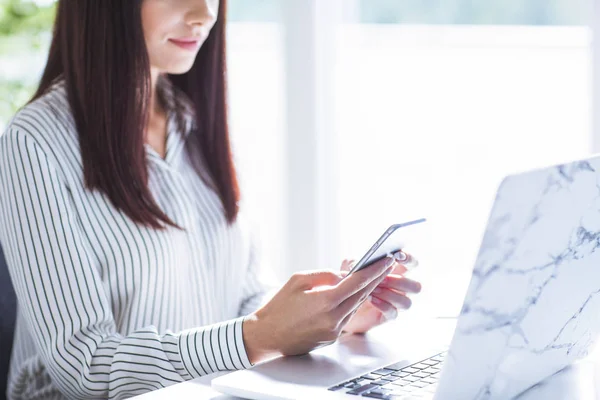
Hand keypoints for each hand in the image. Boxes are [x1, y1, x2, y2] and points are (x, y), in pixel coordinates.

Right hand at [242, 257, 396, 363]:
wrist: (267, 336)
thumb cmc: (278, 306)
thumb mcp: (298, 280)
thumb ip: (325, 275)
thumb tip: (345, 274)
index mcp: (325, 301)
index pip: (358, 282)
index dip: (374, 270)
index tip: (386, 260)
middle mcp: (333, 318)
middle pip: (362, 295)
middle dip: (376, 279)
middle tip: (387, 265)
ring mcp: (334, 330)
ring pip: (356, 306)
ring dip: (365, 291)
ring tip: (373, 276)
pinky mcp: (332, 337)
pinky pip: (347, 316)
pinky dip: (351, 303)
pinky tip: (353, 294)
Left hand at [341, 253, 421, 333]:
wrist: (343, 305)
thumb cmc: (351, 281)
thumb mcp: (350, 268)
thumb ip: (355, 262)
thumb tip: (358, 262)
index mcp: (397, 271)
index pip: (412, 263)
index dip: (409, 259)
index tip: (397, 256)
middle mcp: (401, 288)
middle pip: (415, 286)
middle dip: (399, 282)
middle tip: (382, 278)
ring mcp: (396, 303)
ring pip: (406, 302)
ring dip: (389, 294)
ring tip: (373, 289)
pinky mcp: (389, 315)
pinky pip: (393, 313)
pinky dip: (382, 305)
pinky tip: (370, 299)